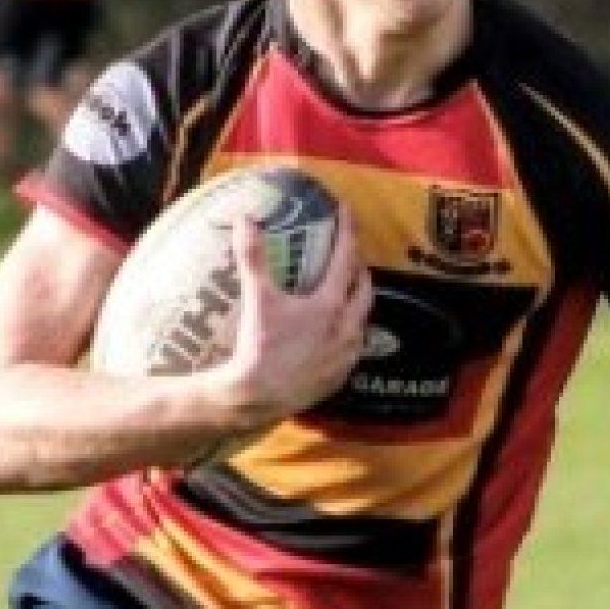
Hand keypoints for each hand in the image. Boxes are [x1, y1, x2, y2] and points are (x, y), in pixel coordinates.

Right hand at [218, 211, 370, 430]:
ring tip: (345, 294)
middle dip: (359, 269)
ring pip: (362, 320)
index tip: (347, 211)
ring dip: (357, 302)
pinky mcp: (339, 377)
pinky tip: (336, 334)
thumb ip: (253, 257)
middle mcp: (346, 328)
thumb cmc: (259, 347)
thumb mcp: (257, 299)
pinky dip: (349, 333)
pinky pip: (353, 348)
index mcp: (330, 305)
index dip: (348, 231)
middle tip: (350, 256)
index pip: (346, 258)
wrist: (258, 397)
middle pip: (364, 290)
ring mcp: (346, 355)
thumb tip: (245, 219)